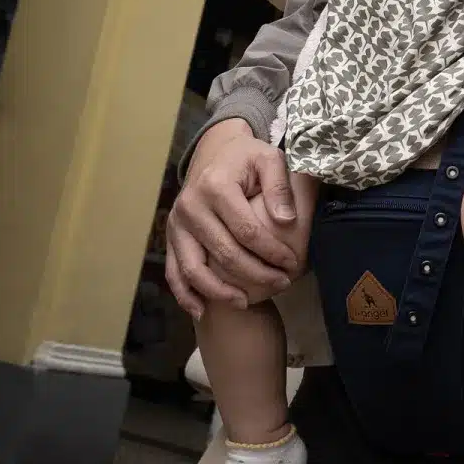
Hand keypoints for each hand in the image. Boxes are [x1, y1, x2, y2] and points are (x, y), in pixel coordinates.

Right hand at [165, 120, 303, 317]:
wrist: (214, 152)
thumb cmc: (247, 157)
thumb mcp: (269, 158)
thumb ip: (279, 187)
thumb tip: (286, 221)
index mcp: (216, 187)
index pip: (247, 230)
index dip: (272, 251)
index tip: (292, 264)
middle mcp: (190, 207)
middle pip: (223, 253)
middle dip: (255, 274)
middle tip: (282, 284)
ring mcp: (176, 224)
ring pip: (193, 268)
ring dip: (220, 291)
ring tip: (246, 303)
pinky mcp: (170, 236)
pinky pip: (174, 271)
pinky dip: (185, 294)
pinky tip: (202, 311)